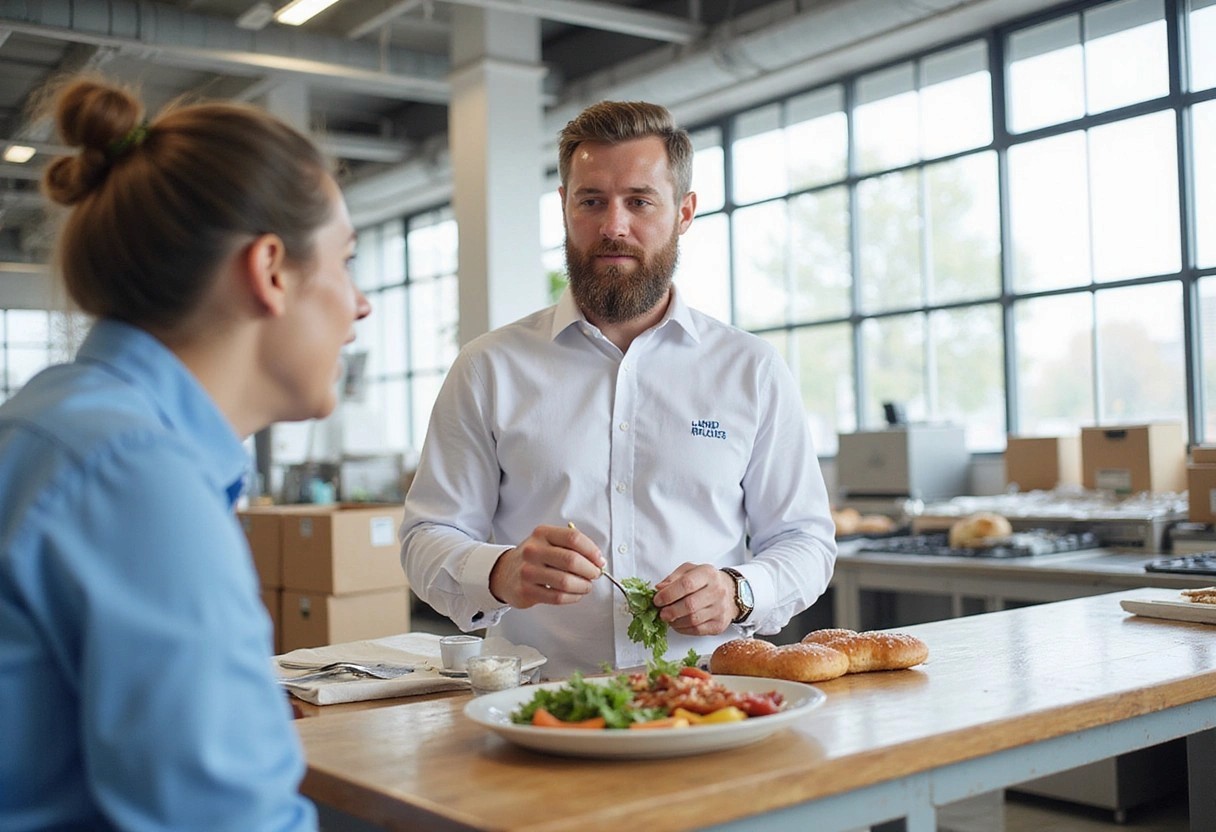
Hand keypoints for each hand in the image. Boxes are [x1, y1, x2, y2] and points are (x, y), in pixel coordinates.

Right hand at [489, 524, 604, 608]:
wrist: (505, 572)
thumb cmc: (534, 558)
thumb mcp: (548, 542)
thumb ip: (572, 547)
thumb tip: (598, 561)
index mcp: (542, 534)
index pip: (573, 538)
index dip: (592, 551)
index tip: (599, 560)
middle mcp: (533, 550)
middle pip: (571, 560)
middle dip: (590, 570)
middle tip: (595, 575)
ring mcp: (528, 571)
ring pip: (566, 581)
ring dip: (583, 586)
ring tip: (586, 586)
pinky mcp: (526, 590)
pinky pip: (557, 597)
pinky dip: (573, 597)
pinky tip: (575, 594)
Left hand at [653, 563, 735, 635]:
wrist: (730, 592)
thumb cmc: (706, 581)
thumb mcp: (689, 571)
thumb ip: (673, 578)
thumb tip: (659, 589)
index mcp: (707, 574)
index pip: (686, 584)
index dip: (669, 594)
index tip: (657, 600)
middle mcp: (717, 591)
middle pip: (690, 605)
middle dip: (670, 611)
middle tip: (661, 612)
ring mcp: (720, 609)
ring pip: (693, 620)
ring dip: (675, 622)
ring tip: (668, 618)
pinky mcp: (719, 624)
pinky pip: (697, 630)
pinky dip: (683, 629)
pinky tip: (678, 624)